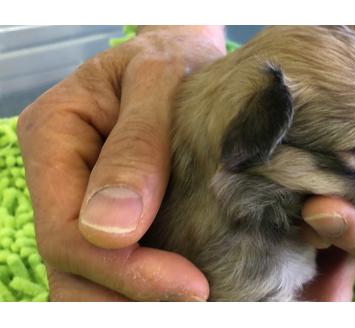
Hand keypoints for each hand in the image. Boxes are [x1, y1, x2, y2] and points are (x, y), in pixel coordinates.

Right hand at [17, 26, 225, 300]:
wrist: (186, 54)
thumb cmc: (172, 57)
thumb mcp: (158, 80)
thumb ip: (136, 147)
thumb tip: (109, 231)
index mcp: (54, 136)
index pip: (67, 232)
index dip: (123, 271)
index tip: (192, 287)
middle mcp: (60, 177)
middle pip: (71, 270)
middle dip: (128, 302)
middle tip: (197, 308)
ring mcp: (84, 199)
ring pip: (89, 279)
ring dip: (136, 305)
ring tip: (196, 306)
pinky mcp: (117, 214)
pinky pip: (117, 266)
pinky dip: (147, 291)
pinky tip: (186, 293)